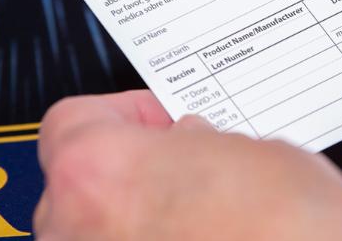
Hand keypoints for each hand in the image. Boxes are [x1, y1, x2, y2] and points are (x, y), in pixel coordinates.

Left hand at [34, 90, 341, 239]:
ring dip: (147, 219)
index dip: (129, 113)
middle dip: (141, 168)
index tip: (163, 118)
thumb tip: (193, 144)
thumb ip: (209, 141)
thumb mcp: (264, 155)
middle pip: (84, 179)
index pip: (77, 118)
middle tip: (195, 164)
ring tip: (211, 215)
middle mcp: (78, 232)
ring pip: (104, 231)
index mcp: (99, 171)